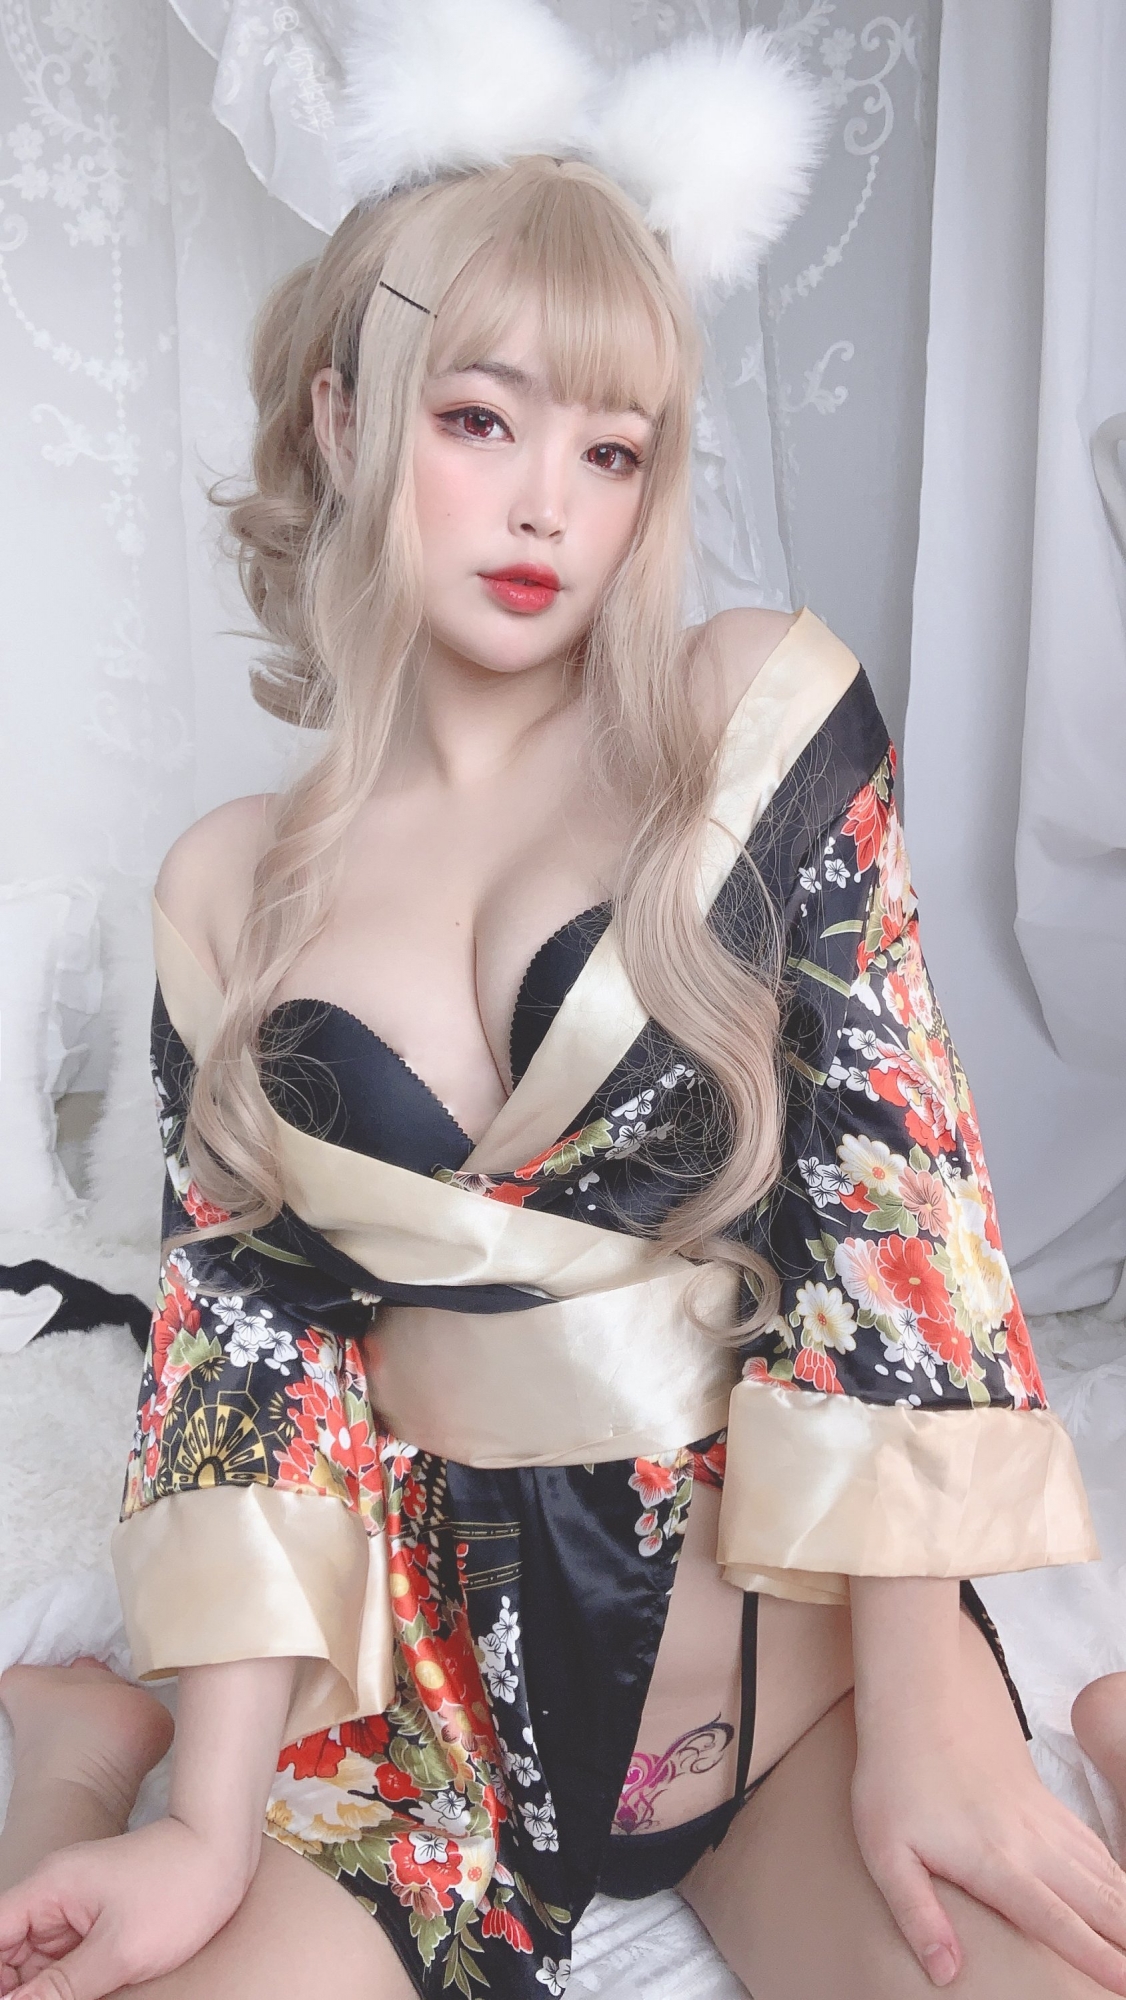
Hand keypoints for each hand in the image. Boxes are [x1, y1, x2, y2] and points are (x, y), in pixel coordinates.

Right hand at [0, 1816, 251, 1998]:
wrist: (227, 1852)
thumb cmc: (180, 1889)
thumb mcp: (118, 1952)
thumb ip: (60, 1990)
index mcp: (48, 1890)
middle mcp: (54, 1897)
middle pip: (9, 1956)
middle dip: (19, 1990)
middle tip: (65, 1999)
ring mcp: (76, 1909)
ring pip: (36, 1966)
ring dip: (45, 1992)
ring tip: (90, 1992)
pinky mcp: (98, 1922)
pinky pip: (66, 1962)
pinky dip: (68, 1987)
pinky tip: (90, 1995)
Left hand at [852, 1729, 1125, 1992]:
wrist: (918, 1698)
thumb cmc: (894, 1776)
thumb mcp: (884, 1849)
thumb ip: (916, 1913)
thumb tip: (945, 1974)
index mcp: (994, 1861)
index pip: (1057, 1921)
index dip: (1097, 1956)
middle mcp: (1031, 1842)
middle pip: (1096, 1901)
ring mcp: (1043, 1820)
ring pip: (1102, 1873)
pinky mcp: (1044, 1802)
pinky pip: (1093, 1845)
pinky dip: (1116, 1876)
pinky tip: (1121, 1894)